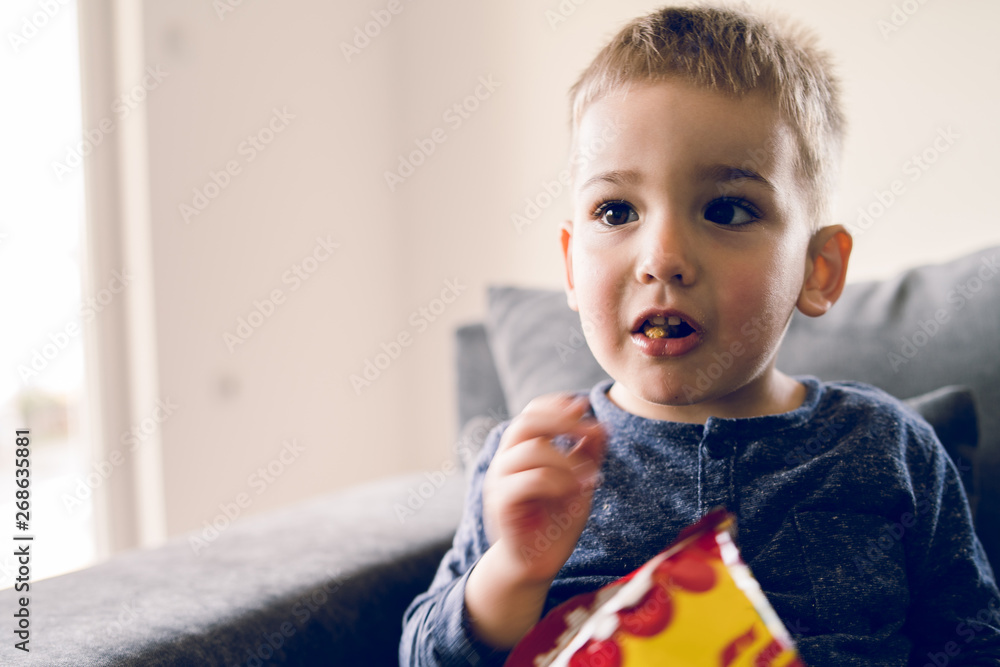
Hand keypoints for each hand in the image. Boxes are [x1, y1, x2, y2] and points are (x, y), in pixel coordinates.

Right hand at [482, 393, 607, 584]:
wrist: (535, 567)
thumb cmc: (555, 524)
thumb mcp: (578, 484)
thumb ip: (587, 457)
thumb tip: (602, 426)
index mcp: (521, 453)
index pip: (531, 413)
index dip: (556, 405)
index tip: (584, 406)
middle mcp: (505, 462)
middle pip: (526, 422)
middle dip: (563, 421)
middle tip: (593, 431)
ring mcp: (500, 482)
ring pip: (531, 449)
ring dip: (567, 460)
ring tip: (588, 479)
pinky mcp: (501, 505)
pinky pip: (529, 480)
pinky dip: (557, 481)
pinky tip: (573, 492)